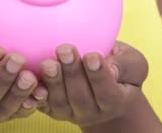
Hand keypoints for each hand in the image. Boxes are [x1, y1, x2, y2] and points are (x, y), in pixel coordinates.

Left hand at [37, 42, 161, 130]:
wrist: (104, 86)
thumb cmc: (120, 68)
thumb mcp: (133, 63)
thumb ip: (125, 65)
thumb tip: (110, 66)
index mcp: (115, 101)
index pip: (108, 92)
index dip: (99, 75)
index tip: (92, 55)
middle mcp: (92, 112)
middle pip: (81, 97)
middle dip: (72, 73)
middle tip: (65, 49)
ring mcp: (70, 112)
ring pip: (60, 102)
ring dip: (53, 81)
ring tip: (48, 62)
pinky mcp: (51, 108)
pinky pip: (41, 103)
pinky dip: (35, 93)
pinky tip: (28, 78)